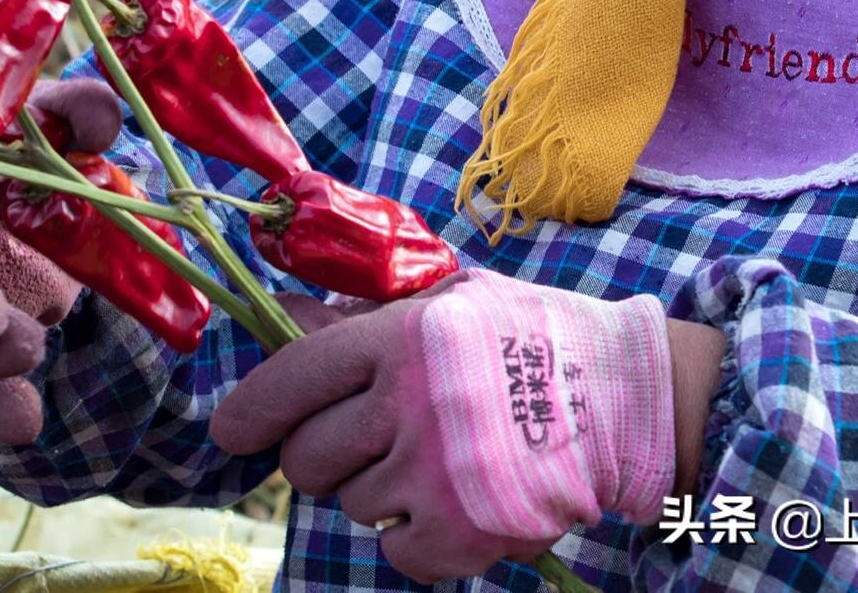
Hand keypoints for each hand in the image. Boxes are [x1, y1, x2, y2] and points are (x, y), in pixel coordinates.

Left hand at [210, 271, 676, 583]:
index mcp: (405, 337)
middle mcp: (413, 405)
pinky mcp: (463, 537)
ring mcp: (437, 477)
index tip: (230, 432)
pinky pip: (395, 553)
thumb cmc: (530, 338)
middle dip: (322, 456)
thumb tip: (284, 316)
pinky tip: (452, 500)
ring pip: (353, 505)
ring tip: (433, 461)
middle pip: (310, 458)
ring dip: (378, 491)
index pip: (296, 375)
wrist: (627, 401)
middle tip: (365, 443)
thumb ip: (363, 316)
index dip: (253, 409)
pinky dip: (414, 539)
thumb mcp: (448, 304)